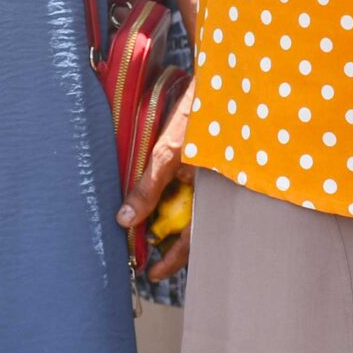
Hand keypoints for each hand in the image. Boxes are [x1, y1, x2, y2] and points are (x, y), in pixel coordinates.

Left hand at [115, 81, 194, 280]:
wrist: (225, 79)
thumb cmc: (201, 115)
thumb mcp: (168, 152)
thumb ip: (149, 187)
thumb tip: (126, 218)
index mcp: (210, 194)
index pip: (190, 241)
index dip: (170, 261)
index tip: (151, 273)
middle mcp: (214, 191)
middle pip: (189, 226)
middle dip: (165, 236)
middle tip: (140, 242)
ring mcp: (213, 177)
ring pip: (188, 206)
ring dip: (167, 211)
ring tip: (143, 212)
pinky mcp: (210, 161)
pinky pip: (191, 187)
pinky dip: (174, 191)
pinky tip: (160, 184)